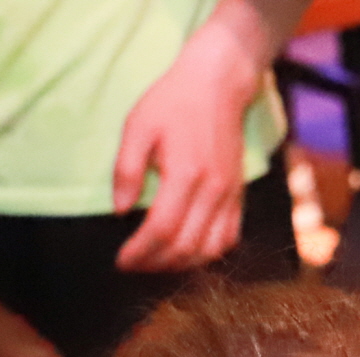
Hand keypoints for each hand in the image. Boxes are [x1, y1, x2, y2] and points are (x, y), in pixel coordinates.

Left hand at [112, 32, 262, 272]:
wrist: (217, 87)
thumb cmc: (172, 103)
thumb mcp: (137, 127)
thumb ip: (126, 170)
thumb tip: (121, 211)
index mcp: (185, 174)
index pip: (163, 229)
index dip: (140, 252)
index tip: (121, 261)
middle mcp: (213, 191)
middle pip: (186, 246)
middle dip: (156, 264)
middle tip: (133, 266)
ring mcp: (230, 196)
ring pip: (210, 249)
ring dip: (182, 264)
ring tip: (157, 263)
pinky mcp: (238, 196)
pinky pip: (229, 238)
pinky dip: (208, 254)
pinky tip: (188, 253)